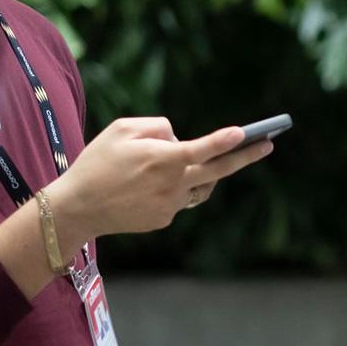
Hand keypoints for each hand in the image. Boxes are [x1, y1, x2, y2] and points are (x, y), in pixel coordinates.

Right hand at [45, 118, 273, 241]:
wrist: (78, 208)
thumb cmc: (98, 162)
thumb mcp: (121, 129)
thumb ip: (158, 126)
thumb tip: (181, 138)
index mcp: (161, 159)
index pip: (200, 149)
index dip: (223, 141)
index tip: (243, 134)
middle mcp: (171, 184)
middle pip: (218, 170)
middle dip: (246, 156)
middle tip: (268, 144)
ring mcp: (170, 204)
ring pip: (200, 184)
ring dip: (205, 172)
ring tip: (209, 158)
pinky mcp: (165, 218)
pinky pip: (181, 197)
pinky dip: (176, 186)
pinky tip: (154, 183)